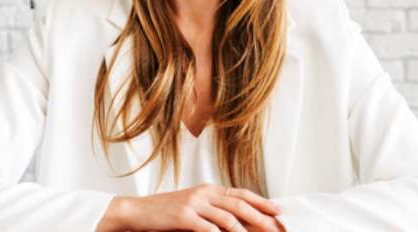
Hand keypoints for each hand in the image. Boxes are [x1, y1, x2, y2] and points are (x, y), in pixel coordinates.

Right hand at [100, 186, 284, 231]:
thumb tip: (238, 220)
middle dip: (261, 217)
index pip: (242, 194)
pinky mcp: (183, 216)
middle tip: (275, 227)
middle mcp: (205, 193)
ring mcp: (194, 203)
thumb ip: (214, 210)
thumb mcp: (194, 205)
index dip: (262, 201)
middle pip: (240, 205)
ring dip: (244, 230)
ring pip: (227, 217)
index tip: (278, 210)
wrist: (138, 211)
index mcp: (209, 189)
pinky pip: (208, 228)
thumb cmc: (166, 212)